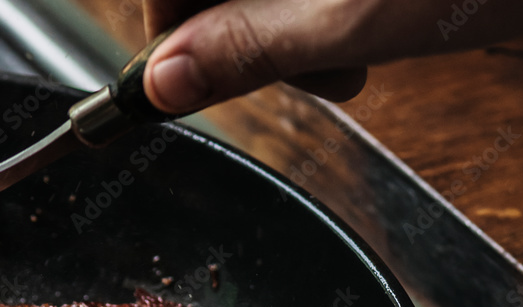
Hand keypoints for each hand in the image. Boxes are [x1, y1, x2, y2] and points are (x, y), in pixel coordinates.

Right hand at [142, 0, 522, 112]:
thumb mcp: (353, 18)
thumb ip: (248, 49)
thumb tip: (163, 83)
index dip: (170, 29)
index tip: (191, 79)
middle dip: (239, 30)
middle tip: (301, 74)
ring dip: (282, 24)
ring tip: (344, 59)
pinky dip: (313, 4)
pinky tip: (358, 21)